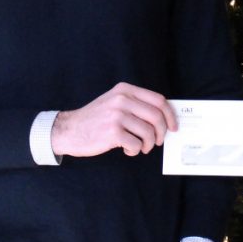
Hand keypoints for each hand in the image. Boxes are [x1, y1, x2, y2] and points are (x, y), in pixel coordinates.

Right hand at [51, 82, 177, 157]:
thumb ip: (136, 104)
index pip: (159, 100)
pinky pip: (136, 145)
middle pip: (156, 117)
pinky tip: (126, 150)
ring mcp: (117, 115)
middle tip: (157, 142)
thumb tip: (164, 116)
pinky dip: (135, 151)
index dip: (170, 115)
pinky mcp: (112, 132)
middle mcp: (122, 100)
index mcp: (125, 90)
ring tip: (139, 147)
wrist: (69, 129)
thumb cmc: (95, 119)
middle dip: (161, 133)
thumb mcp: (115, 102)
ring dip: (147, 145)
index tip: (173, 127)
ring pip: (148, 133)